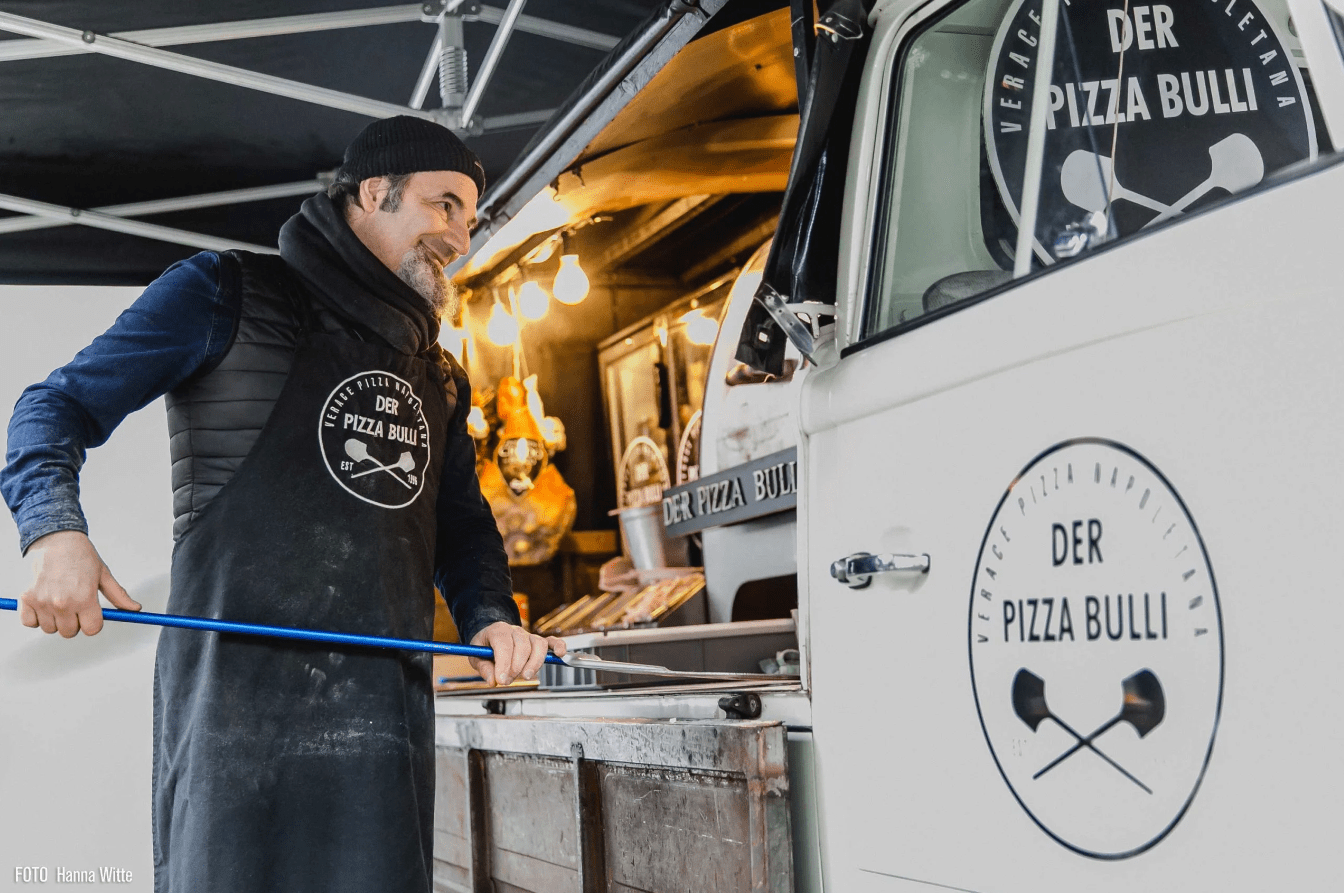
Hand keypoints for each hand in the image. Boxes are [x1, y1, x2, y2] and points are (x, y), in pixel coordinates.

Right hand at [18, 530, 140, 636]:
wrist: (56, 539)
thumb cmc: (81, 556)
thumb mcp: (103, 575)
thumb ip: (118, 596)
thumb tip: (135, 609)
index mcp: (85, 598)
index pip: (92, 629)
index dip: (93, 623)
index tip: (91, 614)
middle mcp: (63, 603)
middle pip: (70, 632)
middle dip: (74, 622)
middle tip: (74, 605)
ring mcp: (42, 602)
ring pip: (50, 629)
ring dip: (55, 620)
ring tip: (58, 600)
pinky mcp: (26, 598)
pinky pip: (29, 623)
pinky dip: (35, 617)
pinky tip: (43, 604)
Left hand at [468, 621, 565, 685]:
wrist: (491, 636)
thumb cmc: (485, 646)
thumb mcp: (476, 656)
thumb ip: (484, 668)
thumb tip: (493, 681)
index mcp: (498, 630)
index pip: (504, 644)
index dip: (503, 663)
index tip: (501, 679)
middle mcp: (515, 631)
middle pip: (522, 646)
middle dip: (516, 667)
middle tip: (507, 681)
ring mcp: (529, 635)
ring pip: (538, 645)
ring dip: (534, 663)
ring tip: (526, 676)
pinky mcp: (538, 642)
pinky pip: (552, 641)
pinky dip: (558, 646)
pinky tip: (560, 654)